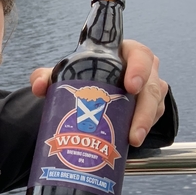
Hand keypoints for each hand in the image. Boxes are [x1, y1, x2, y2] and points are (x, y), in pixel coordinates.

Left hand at [30, 39, 168, 147]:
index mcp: (125, 54)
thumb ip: (47, 76)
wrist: (90, 92)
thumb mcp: (65, 75)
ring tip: (132, 140)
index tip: (131, 86)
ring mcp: (148, 89)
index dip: (139, 70)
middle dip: (145, 108)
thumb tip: (39, 86)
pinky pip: (154, 116)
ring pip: (155, 104)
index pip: (140, 56)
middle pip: (152, 86)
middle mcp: (142, 70)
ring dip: (146, 122)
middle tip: (133, 128)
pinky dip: (145, 127)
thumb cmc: (82, 76)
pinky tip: (133, 140)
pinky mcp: (150, 106)